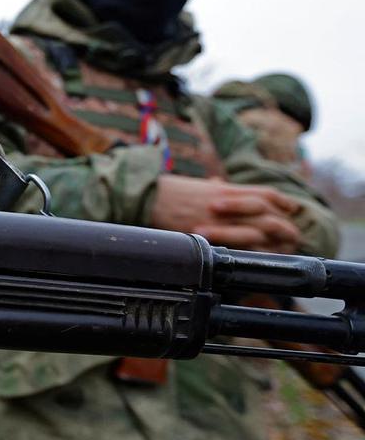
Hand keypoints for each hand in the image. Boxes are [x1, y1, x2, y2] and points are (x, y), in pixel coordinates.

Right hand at [149, 173, 302, 252]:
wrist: (146, 198)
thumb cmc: (167, 192)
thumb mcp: (195, 185)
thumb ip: (211, 187)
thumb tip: (216, 182)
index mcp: (225, 189)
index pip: (265, 193)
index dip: (284, 202)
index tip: (293, 209)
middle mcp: (226, 202)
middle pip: (269, 213)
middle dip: (285, 225)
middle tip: (293, 235)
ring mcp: (217, 219)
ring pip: (259, 230)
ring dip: (274, 241)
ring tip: (283, 249)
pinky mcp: (207, 233)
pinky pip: (238, 244)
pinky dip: (253, 251)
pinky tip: (260, 257)